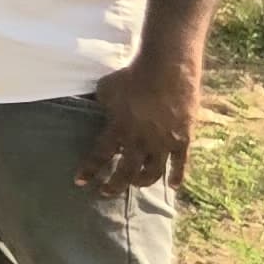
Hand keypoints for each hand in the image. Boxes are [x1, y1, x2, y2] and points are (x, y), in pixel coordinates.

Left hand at [80, 46, 202, 192]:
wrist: (166, 71)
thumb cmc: (131, 76)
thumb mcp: (105, 89)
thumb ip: (101, 105)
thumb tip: (92, 108)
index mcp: (118, 129)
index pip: (99, 156)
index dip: (89, 171)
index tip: (80, 182)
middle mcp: (139, 141)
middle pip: (125, 171)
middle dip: (114, 185)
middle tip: (106, 193)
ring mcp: (163, 143)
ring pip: (152, 173)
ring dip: (142, 182)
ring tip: (135, 184)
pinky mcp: (183, 140)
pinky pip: (180, 164)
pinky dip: (177, 176)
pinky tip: (174, 186)